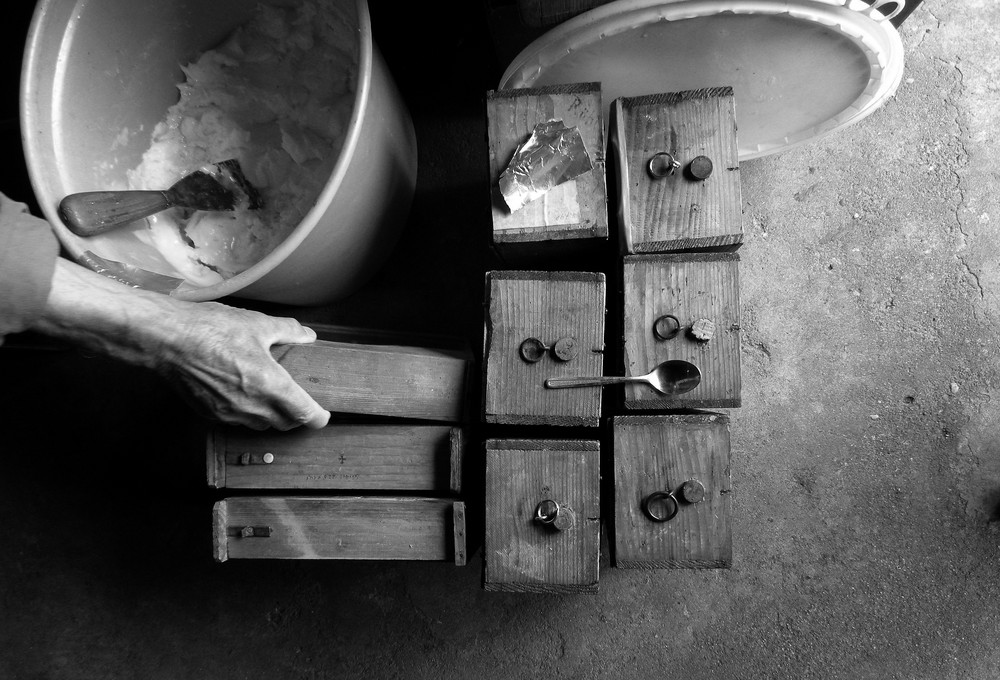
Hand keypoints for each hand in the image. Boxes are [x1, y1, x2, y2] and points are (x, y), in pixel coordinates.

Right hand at [34, 259, 329, 429]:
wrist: (167, 340)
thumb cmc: (213, 329)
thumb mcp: (257, 324)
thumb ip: (288, 331)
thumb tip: (309, 335)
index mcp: (271, 385)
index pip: (304, 414)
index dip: (318, 418)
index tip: (323, 415)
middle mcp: (253, 406)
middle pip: (284, 424)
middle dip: (296, 417)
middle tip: (300, 404)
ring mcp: (229, 414)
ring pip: (260, 426)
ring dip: (271, 418)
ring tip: (273, 401)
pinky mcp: (209, 414)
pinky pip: (237, 422)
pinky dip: (247, 415)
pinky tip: (244, 397)